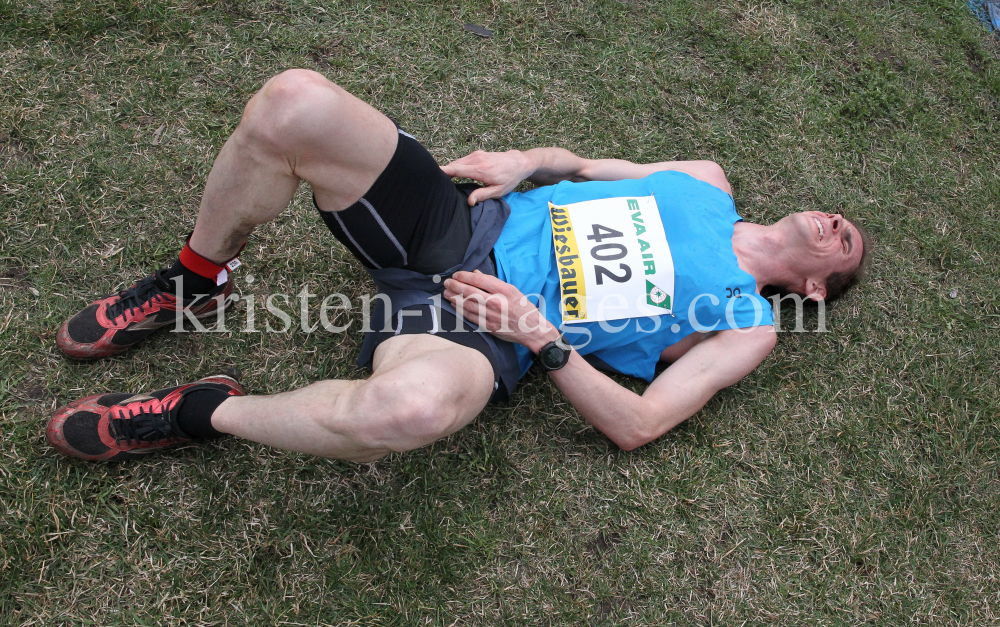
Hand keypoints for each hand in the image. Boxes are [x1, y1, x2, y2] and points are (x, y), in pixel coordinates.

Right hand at [440, 150, 534, 205]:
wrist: (519, 162)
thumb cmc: (510, 178)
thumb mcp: (498, 191)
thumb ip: (482, 195)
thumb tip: (469, 202)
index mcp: (480, 170)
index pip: (456, 169)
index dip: (443, 171)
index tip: (432, 173)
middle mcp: (476, 159)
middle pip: (454, 165)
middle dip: (445, 173)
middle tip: (437, 184)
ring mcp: (476, 154)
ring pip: (457, 162)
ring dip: (451, 170)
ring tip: (445, 181)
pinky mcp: (477, 153)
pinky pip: (462, 160)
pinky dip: (457, 166)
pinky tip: (456, 175)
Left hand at [443, 270, 560, 351]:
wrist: (532, 329)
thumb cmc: (523, 307)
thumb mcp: (512, 290)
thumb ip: (493, 282)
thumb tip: (476, 274)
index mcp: (504, 290)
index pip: (479, 280)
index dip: (465, 276)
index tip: (457, 275)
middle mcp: (497, 302)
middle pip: (470, 292)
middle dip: (455, 286)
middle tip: (447, 283)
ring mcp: (492, 316)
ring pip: (468, 305)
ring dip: (455, 298)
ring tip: (446, 293)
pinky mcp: (489, 327)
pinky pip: (471, 317)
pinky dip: (461, 310)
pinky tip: (455, 305)